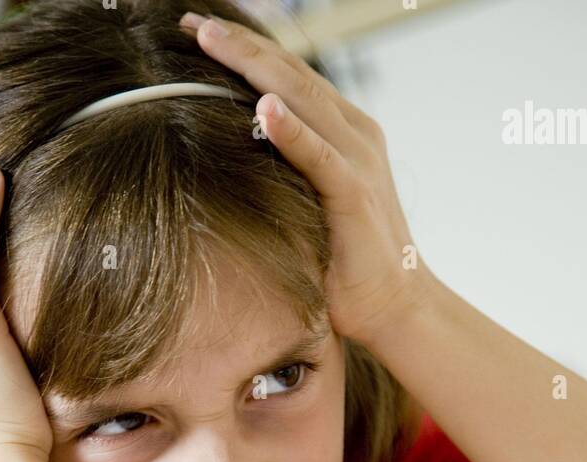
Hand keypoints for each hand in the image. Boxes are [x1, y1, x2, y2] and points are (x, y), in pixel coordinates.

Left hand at [178, 12, 431, 346]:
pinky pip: (319, 156)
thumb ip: (286, 174)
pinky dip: (292, 130)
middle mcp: (354, 133)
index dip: (244, 48)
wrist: (396, 308)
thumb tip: (238, 160)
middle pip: (289, 73)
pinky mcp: (355, 195)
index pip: (287, 75)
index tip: (197, 29)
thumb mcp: (310, 206)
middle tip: (190, 21)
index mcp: (343, 132)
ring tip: (210, 40)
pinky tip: (264, 107)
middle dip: (239, 44)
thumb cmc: (347, 265)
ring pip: (300, 98)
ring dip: (253, 66)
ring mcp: (358, 160)